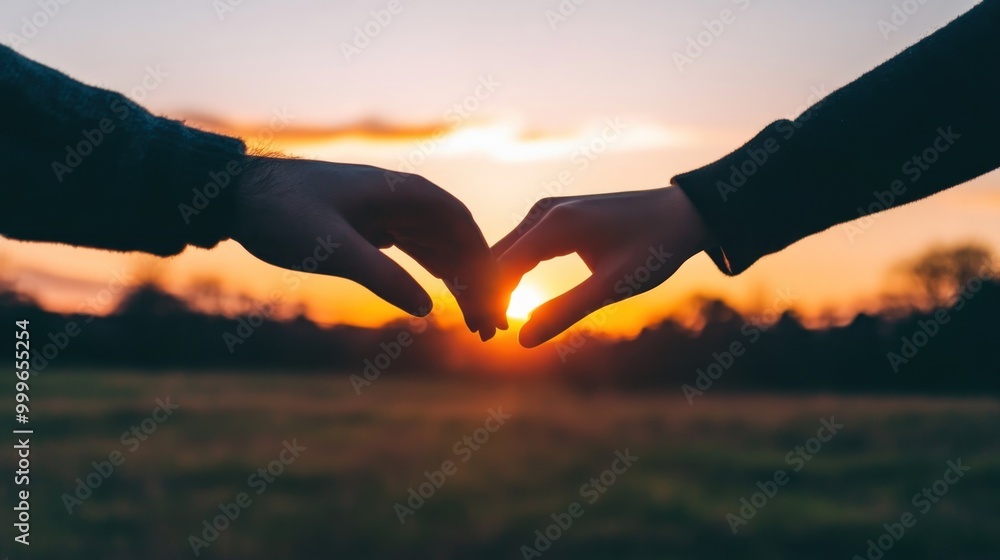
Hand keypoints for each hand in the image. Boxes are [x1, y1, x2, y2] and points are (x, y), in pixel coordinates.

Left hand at [230, 157, 505, 339]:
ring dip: (456, 279)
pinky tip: (441, 296)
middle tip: (488, 324)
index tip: (495, 297)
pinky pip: (412, 249)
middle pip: (453, 238)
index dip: (483, 260)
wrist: (234, 193)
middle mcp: (398, 197)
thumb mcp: (330, 247)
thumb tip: (427, 308)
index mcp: (399, 191)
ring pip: (434, 246)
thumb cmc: (280, 211)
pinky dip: (430, 272)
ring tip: (474, 319)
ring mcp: (383, 210)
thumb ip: (380, 276)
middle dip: (475, 279)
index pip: (459, 223)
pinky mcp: (366, 225)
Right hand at [493, 186, 712, 346]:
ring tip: (491, 323)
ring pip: (507, 252)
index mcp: (554, 224)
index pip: (501, 267)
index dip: (488, 302)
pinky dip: (514, 273)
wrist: (682, 215)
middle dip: (486, 295)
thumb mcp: (612, 287)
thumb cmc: (653, 250)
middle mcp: (544, 211)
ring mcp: (547, 211)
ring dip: (497, 286)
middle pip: (497, 257)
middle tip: (480, 336)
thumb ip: (565, 312)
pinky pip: (522, 246)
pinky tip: (509, 299)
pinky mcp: (555, 217)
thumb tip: (522, 340)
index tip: (482, 336)